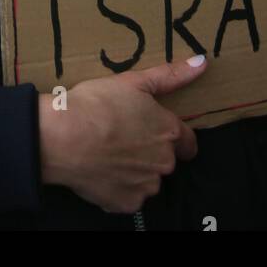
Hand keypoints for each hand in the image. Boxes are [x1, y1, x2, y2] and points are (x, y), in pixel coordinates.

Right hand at [37, 54, 207, 213]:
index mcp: (169, 133)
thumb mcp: (134, 82)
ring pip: (147, 179)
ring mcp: (146, 186)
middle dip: (149, 151)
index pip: (189, 143)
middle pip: (165, 160)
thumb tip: (202, 63)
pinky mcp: (127, 204)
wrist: (64, 137)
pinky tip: (101, 169)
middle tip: (122, 136)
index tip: (154, 131)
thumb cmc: (97, 104)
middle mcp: (164, 163)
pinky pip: (128, 195)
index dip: (174, 137)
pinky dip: (118, 186)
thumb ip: (171, 75)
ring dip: (135, 170)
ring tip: (108, 152)